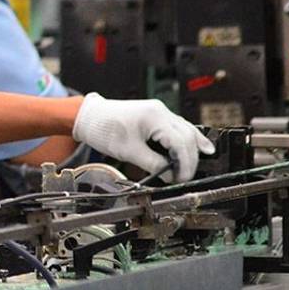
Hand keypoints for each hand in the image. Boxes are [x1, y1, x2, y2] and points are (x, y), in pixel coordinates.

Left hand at [72, 93, 215, 181]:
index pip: (181, 142)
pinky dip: (186, 138)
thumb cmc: (104, 129)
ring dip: (192, 147)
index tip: (182, 178)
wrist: (89, 116)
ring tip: (199, 163)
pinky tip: (197, 146)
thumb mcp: (129, 151)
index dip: (185, 163)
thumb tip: (170, 176)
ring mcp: (159, 111)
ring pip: (186, 129)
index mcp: (155, 117)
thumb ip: (153, 164)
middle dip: (191, 158)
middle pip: (188, 135)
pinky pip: (178, 127)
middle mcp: (161, 111)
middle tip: (186, 176)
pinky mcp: (156, 115)